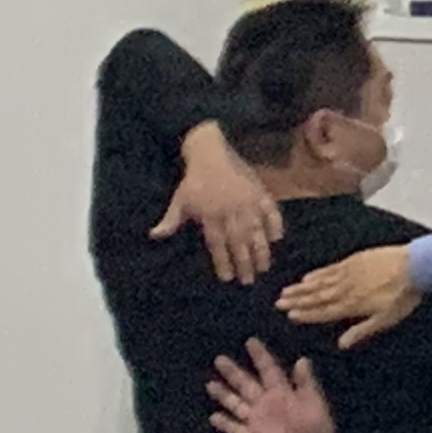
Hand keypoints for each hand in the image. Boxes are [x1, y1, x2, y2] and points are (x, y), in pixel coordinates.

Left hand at [155, 126, 279, 283]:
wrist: (211, 152)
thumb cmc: (193, 179)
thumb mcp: (179, 200)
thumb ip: (170, 220)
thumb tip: (154, 235)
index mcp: (211, 216)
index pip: (218, 244)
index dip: (223, 262)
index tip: (227, 278)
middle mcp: (231, 212)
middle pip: (239, 242)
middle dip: (244, 263)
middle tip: (249, 280)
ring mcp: (248, 202)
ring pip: (256, 231)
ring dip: (261, 250)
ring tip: (264, 266)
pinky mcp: (260, 192)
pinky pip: (271, 211)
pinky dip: (275, 224)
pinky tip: (277, 238)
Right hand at [206, 346, 335, 432]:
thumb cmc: (319, 429)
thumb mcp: (314, 403)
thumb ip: (306, 383)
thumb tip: (302, 359)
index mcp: (283, 392)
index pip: (268, 370)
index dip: (260, 356)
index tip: (250, 340)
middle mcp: (268, 403)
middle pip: (247, 384)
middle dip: (234, 372)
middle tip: (219, 358)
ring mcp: (259, 420)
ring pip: (237, 404)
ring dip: (224, 395)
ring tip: (210, 383)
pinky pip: (236, 429)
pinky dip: (225, 423)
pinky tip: (213, 416)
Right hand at [278, 244, 417, 348]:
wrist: (415, 265)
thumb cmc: (403, 296)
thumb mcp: (386, 319)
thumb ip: (362, 331)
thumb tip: (341, 345)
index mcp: (352, 305)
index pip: (324, 312)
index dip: (306, 315)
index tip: (289, 316)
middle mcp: (346, 289)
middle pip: (317, 296)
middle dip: (297, 301)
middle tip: (278, 303)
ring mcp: (349, 273)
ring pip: (320, 282)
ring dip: (302, 288)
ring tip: (286, 291)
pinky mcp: (355, 260)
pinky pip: (331, 268)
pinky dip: (317, 273)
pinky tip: (307, 276)